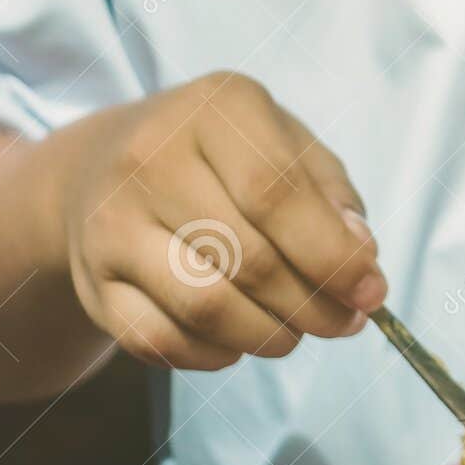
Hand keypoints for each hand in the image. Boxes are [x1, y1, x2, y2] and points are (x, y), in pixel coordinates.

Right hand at [46, 71, 386, 369]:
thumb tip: (360, 260)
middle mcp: (150, 158)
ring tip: (294, 331)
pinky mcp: (93, 282)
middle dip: (314, 306)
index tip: (371, 294)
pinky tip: (240, 340)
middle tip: (343, 321)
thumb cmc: (224, 159)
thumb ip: (332, 197)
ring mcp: (111, 223)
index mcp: (214, 110)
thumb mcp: (287, 146)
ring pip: (206, 308)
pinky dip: (216, 355)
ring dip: (269, 336)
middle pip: (250, 260)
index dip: (333, 257)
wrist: (103, 167)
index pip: (277, 194)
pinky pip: (163, 341)